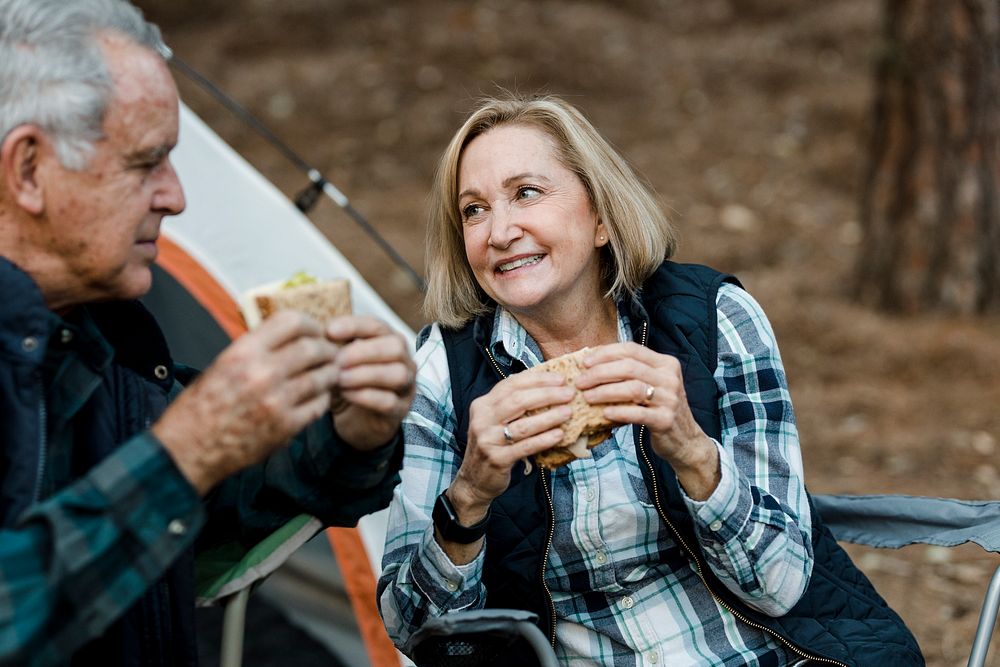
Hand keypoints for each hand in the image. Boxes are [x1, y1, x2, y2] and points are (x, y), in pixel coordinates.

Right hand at [153, 311, 338, 494]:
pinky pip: (319, 405)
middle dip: (327, 349)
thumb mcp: (224, 364)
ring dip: (330, 373)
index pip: (292, 322)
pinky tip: (318, 396)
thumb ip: (258, 348)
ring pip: (322, 376)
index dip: (311, 324)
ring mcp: (276, 401)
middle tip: (329, 353)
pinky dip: (323, 398)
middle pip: (313, 348)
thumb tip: (292, 335)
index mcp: (244, 351)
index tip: (316, 331)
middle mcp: (262, 373)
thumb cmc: (204, 405)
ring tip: (328, 374)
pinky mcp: (286, 426)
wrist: (190, 448)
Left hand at [325, 316, 415, 450]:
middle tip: (337, 361)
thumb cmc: (347, 383)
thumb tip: (317, 336)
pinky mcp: (401, 410)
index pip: (377, 326)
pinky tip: (347, 394)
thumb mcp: (338, 362)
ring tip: (340, 379)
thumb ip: (333, 347)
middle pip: (395, 347)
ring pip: (397, 374)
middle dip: (364, 351)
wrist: (356, 420)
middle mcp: (403, 360)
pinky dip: (366, 396)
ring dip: (365, 374)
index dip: (354, 326)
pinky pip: (389, 401)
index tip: (329, 331)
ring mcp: (406, 385)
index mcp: (387, 340)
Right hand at [447, 371, 574, 524]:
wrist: (474, 480)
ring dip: (549, 417)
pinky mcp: (497, 459)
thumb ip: (512, 405)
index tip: (560, 379)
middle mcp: (482, 420)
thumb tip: (546, 386)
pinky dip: (544, 440)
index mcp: (482, 405)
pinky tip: (559, 435)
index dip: (537, 379)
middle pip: (518, 401)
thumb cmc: (492, 446)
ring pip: (523, 425)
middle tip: (569, 394)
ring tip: (568, 412)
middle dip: (547, 395)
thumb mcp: (494, 421)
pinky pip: (525, 447)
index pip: (511, 384)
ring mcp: (488, 440)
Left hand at [576, 343, 719, 499]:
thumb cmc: (659, 409)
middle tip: (580, 382)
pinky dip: (618, 412)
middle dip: (599, 373)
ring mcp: (670, 399)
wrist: (685, 440)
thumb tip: (592, 362)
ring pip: (632, 388)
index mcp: (666, 363)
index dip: (606, 353)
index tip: (585, 362)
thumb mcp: (652, 385)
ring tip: (586, 397)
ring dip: (604, 391)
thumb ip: (631, 372)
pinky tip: (604, 413)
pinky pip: (637, 413)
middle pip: (629, 367)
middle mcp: (670, 378)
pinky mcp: (666, 420)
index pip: (632, 349)